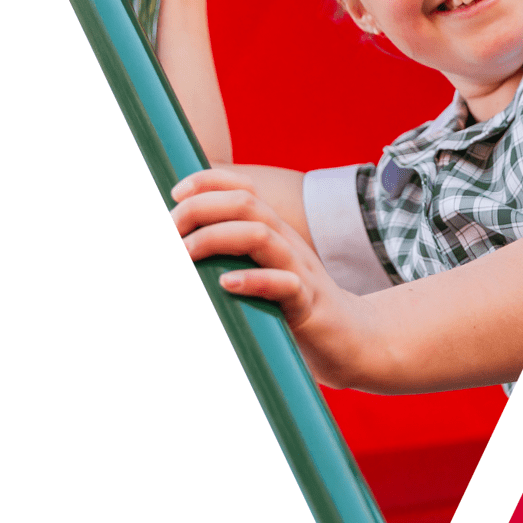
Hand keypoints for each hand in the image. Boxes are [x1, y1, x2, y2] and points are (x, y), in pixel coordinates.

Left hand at [170, 168, 375, 388]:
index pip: (243, 188)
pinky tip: (226, 284)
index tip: (174, 193)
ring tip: (185, 254)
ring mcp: (299, 271)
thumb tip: (178, 252)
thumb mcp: (261, 271)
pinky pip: (286, 285)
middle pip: (245, 204)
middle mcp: (286, 242)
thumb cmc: (294, 306)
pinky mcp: (309, 305)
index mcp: (273, 231)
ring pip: (262, 236)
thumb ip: (230, 256)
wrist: (355, 340)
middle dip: (200, 210)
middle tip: (168, 233)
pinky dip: (254, 281)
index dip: (208, 182)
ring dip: (216, 239)